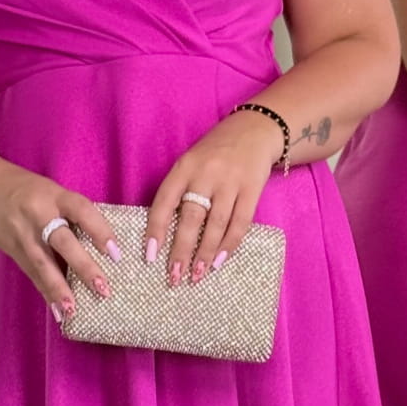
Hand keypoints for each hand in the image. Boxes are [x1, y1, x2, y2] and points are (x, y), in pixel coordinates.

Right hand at [0, 148, 120, 321]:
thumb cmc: (24, 188)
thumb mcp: (50, 191)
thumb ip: (70, 213)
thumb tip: (99, 245)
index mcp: (54, 195)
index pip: (81, 211)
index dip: (100, 231)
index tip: (115, 253)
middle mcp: (38, 214)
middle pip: (62, 241)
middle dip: (83, 267)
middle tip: (103, 288)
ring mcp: (22, 233)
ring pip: (43, 263)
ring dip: (58, 289)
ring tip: (72, 310)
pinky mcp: (12, 249)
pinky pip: (31, 273)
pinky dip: (45, 292)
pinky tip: (57, 310)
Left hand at [145, 109, 283, 283]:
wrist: (256, 129)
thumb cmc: (215, 152)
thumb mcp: (191, 162)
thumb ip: (179, 190)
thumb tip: (163, 233)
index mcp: (184, 167)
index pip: (164, 202)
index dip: (155, 230)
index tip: (150, 256)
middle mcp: (206, 174)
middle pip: (190, 218)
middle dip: (181, 250)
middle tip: (174, 276)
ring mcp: (230, 182)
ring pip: (215, 225)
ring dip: (205, 254)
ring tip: (197, 275)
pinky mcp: (252, 189)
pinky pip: (240, 223)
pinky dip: (229, 244)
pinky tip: (220, 261)